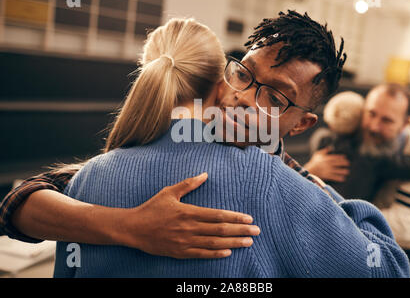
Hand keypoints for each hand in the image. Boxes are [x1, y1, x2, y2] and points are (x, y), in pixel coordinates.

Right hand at [119, 173, 259, 258]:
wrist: (133, 228)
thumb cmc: (152, 208)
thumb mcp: (169, 192)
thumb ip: (189, 184)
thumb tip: (205, 174)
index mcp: (188, 212)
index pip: (217, 215)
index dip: (235, 217)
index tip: (249, 218)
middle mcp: (189, 228)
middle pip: (220, 230)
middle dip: (240, 230)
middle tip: (256, 231)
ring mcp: (185, 242)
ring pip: (214, 244)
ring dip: (233, 243)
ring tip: (248, 242)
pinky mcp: (180, 252)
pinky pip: (201, 255)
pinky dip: (216, 254)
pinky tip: (228, 252)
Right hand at [304, 147, 349, 182]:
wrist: (309, 170)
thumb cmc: (314, 162)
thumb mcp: (318, 154)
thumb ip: (325, 150)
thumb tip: (330, 147)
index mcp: (326, 158)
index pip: (335, 157)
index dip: (341, 157)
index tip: (345, 158)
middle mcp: (327, 164)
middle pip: (337, 163)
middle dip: (343, 163)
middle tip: (348, 164)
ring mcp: (327, 170)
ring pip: (337, 170)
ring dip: (342, 171)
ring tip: (347, 172)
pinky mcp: (326, 175)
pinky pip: (333, 177)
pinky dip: (338, 178)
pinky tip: (343, 178)